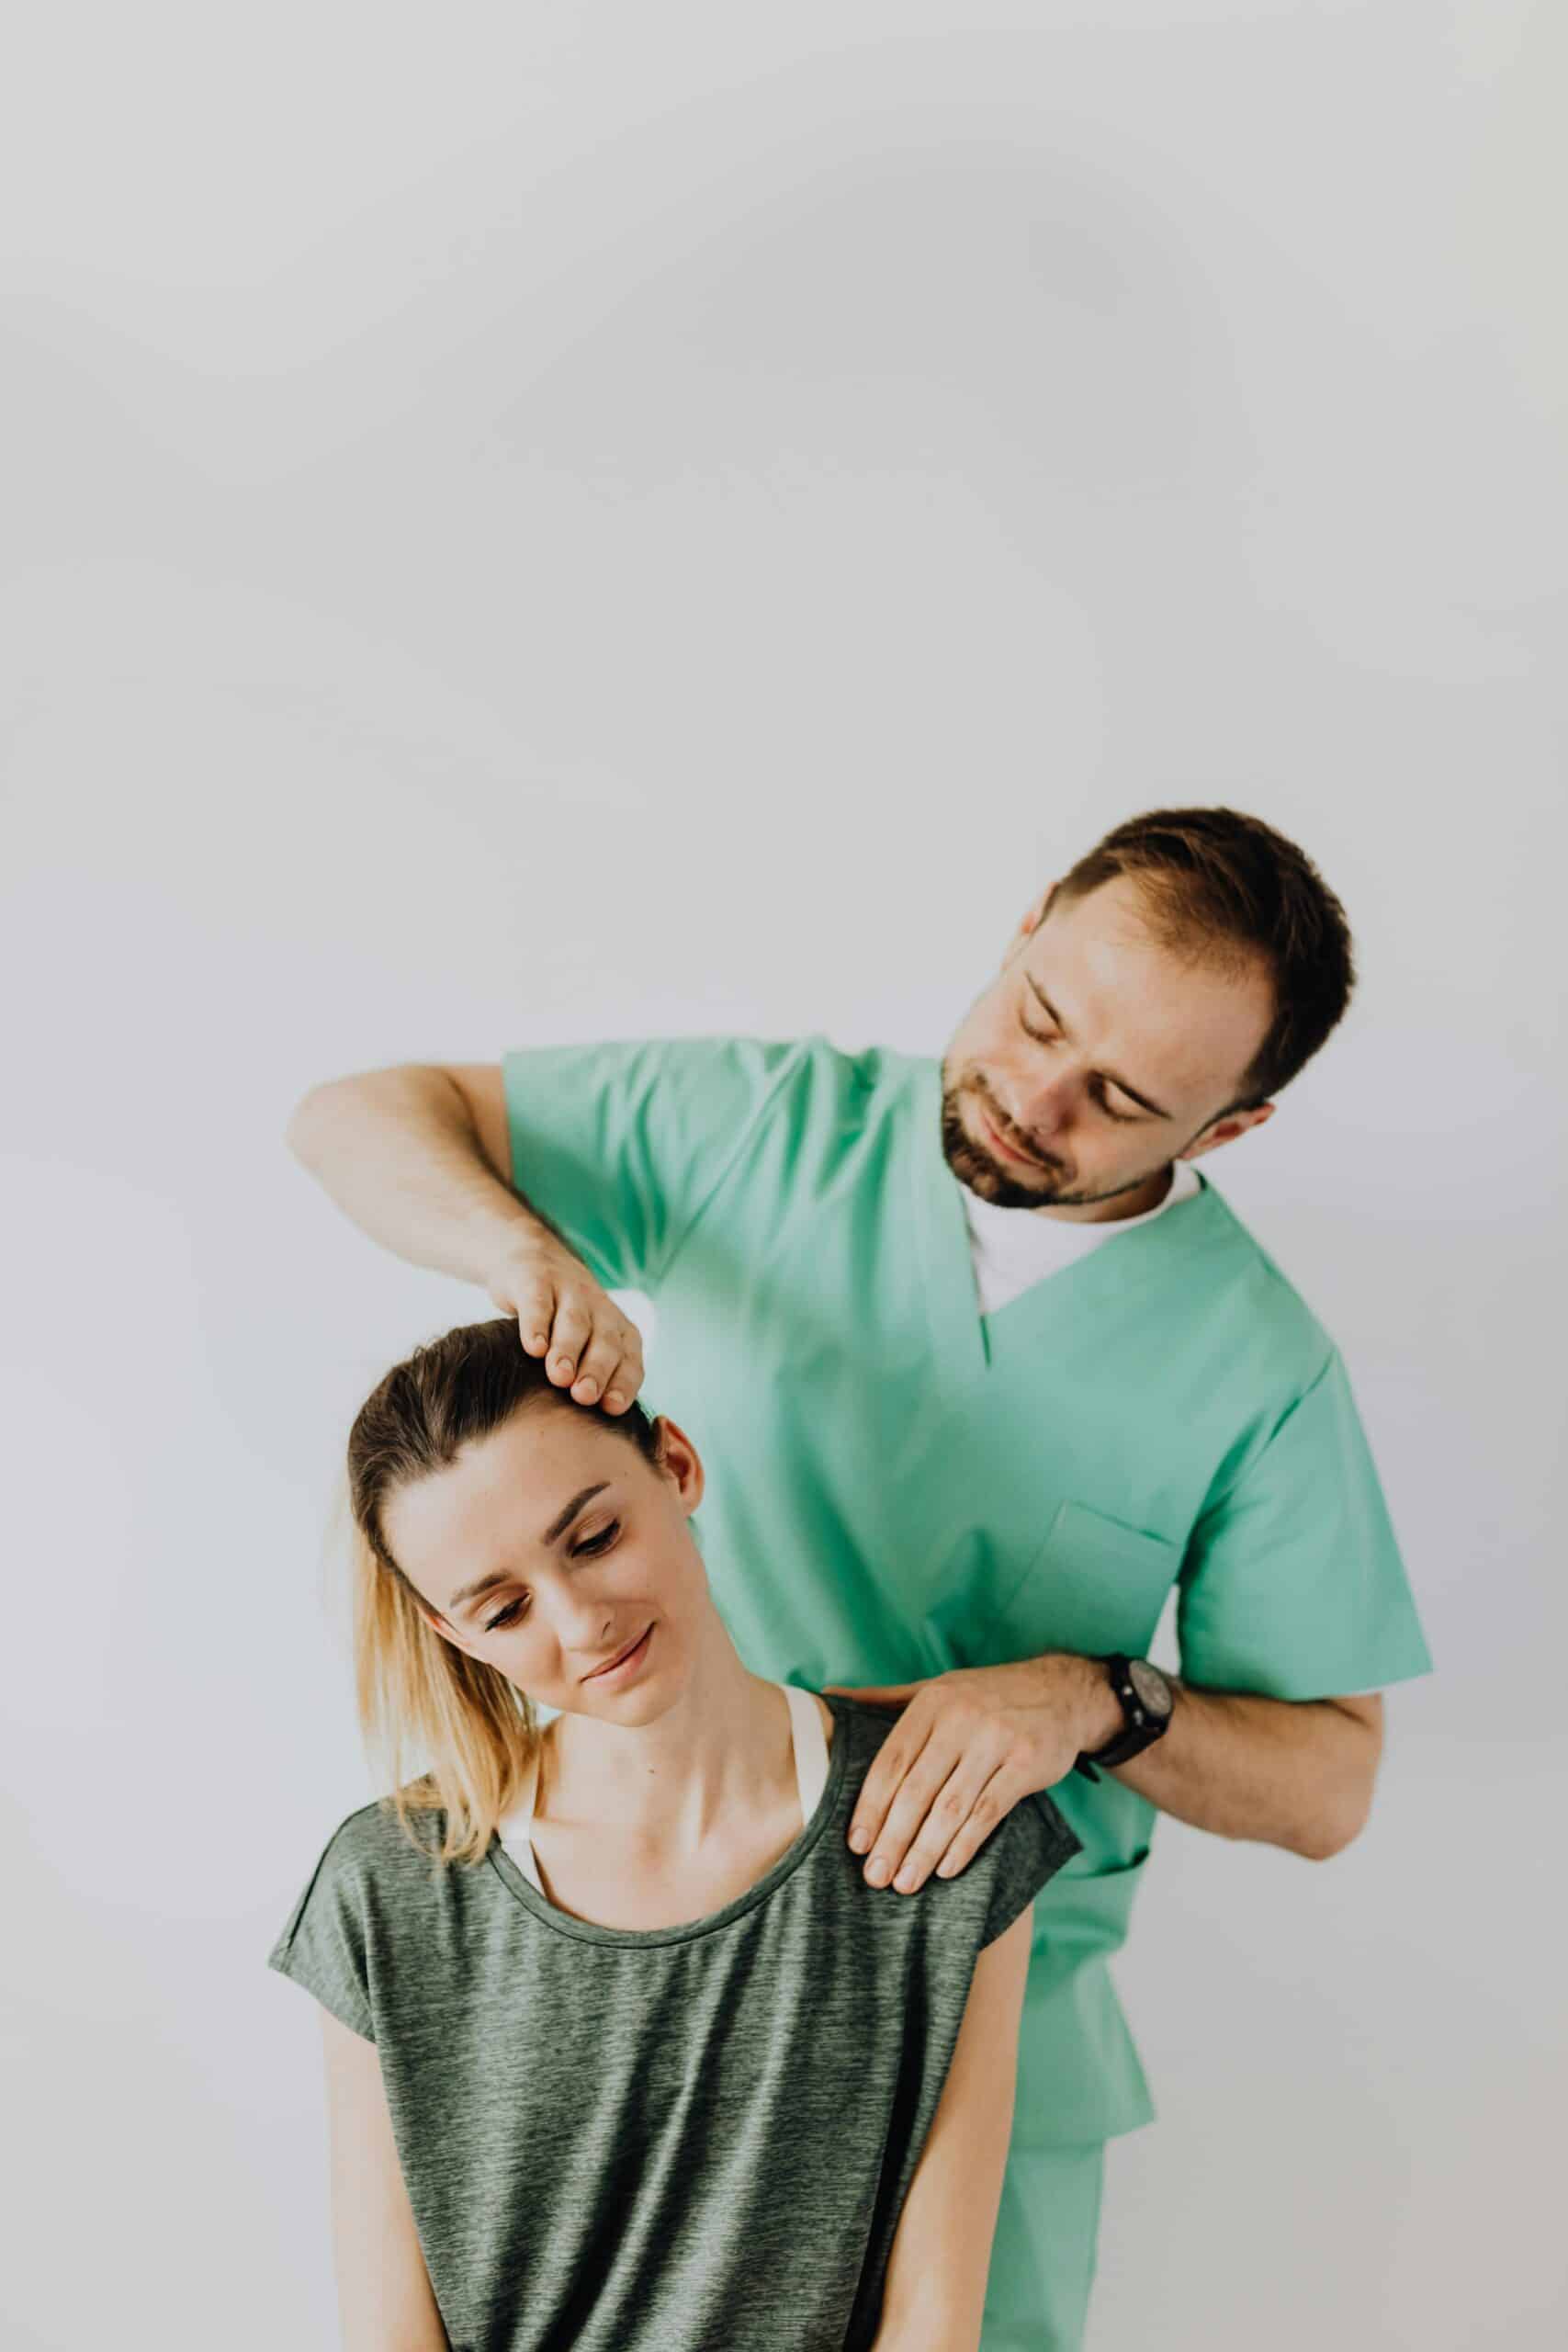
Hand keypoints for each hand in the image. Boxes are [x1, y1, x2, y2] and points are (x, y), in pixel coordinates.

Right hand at [487, 1230, 645, 1412]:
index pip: (630, 1360)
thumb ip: (591, 1382)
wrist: (531, 1261)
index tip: (612, 1409)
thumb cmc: (561, 1323)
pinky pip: (539, 1302)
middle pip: (604, 1342)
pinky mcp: (536, 1280)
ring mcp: (569, 1291)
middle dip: (597, 1370)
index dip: (623, 1382)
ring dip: (568, 1350)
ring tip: (559, 1377)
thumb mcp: (583, 1346)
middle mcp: (599, 1309)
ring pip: (574, 1322)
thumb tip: (593, 1439)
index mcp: (619, 1330)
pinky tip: (533, 1347)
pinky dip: (537, 1324)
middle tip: (584, 1397)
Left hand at [821, 1657, 1113, 1892]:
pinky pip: (989, 1811)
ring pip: (950, 1806)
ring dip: (924, 1851)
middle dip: (892, 1838)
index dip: (870, 1805)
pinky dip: (965, 1844)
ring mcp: (995, 1740)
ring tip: (905, 1882)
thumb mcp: (935, 1688)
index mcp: (931, 1703)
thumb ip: (883, 1699)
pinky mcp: (1026, 1763)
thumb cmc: (987, 1696)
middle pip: (916, 1790)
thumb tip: (827, 1697)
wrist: (1061, 1691)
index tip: (856, 1843)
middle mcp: (959, 1718)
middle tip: (875, 1876)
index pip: (891, 1762)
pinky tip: (947, 1868)